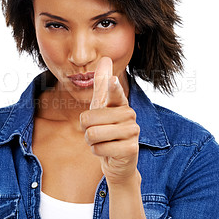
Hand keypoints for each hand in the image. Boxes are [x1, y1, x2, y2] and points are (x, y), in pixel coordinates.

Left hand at [80, 57, 140, 185]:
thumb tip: (105, 58)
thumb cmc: (107, 128)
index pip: (115, 92)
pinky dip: (98, 152)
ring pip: (92, 134)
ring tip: (103, 141)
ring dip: (91, 141)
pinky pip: (99, 149)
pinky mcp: (131, 149)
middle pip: (87, 118)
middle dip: (85, 129)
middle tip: (97, 132)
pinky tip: (108, 152)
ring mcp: (132, 132)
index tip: (112, 80)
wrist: (118, 160)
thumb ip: (102, 84)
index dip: (112, 87)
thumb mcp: (102, 106)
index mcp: (120, 102)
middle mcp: (129, 114)